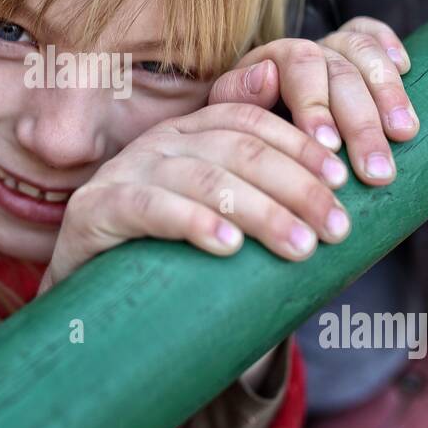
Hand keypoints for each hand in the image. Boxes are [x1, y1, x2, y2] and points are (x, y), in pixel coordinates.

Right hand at [44, 103, 348, 284]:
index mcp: (189, 134)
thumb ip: (264, 198)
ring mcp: (123, 172)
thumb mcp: (221, 223)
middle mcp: (158, 143)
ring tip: (300, 247)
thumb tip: (333, 173)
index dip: (300, 146)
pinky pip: (148, 207)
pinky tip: (227, 246)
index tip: (344, 183)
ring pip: (202, 177)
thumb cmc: (166, 264)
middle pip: (236, 148)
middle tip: (337, 228)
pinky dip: (191, 221)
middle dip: (296, 186)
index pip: (250, 123)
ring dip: (260, 211)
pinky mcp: (94, 209)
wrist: (84, 304)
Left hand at [206, 21, 417, 186]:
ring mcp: (331, 49)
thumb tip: (267, 74)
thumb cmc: (237, 133)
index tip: (330, 147)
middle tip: (378, 171)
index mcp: (269, 61)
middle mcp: (304, 51)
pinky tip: (408, 68)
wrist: (241, 134)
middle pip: (340, 70)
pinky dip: (390, 45)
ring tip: (405, 135)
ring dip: (389, 94)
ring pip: (364, 54)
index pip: (299, 67)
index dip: (317, 105)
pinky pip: (373, 33)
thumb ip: (236, 97)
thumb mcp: (223, 119)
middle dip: (362, 122)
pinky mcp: (355, 55)